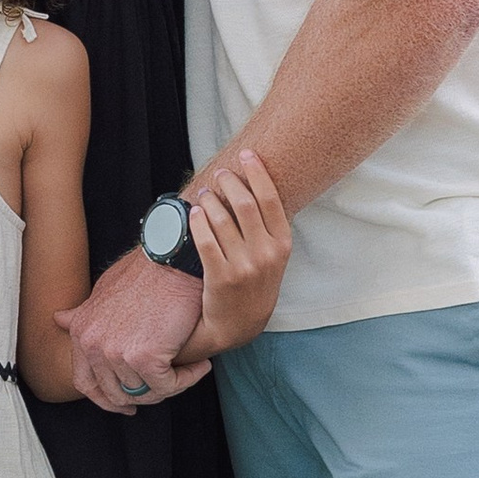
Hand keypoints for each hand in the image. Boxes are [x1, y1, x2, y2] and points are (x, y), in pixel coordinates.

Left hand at [58, 246, 207, 415]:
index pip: (85, 383)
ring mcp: (117, 354)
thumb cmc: (145, 271)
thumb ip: (84, 313)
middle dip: (143, 397)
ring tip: (188, 368)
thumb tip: (59, 320)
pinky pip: (169, 386)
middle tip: (165, 388)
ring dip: (171, 384)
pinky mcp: (145, 358)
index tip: (126, 403)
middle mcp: (93, 345)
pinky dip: (188, 378)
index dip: (106, 399)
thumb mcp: (102, 290)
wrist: (171, 258)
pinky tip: (200, 365)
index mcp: (82, 332)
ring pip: (145, 392)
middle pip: (116, 394)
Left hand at [187, 150, 291, 356]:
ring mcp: (244, 267)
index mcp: (283, 245)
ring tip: (204, 194)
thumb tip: (249, 183)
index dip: (257, 172)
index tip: (245, 155)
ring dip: (210, 199)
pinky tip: (195, 213)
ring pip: (222, 219)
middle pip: (245, 203)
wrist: (241, 322)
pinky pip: (205, 240)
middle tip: (220, 174)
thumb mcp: (273, 256)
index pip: (271, 199)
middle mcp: (266, 254)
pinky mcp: (220, 277)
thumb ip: (266, 225)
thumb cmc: (256, 281)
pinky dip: (198, 221)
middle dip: (229, 181)